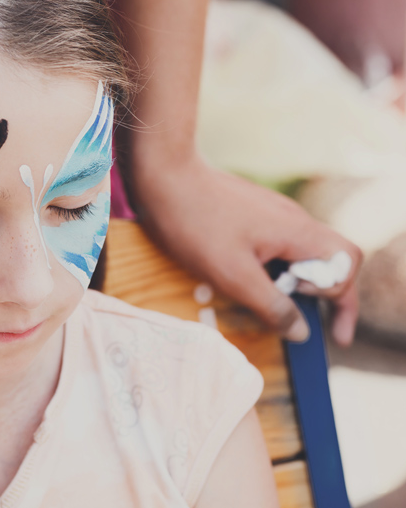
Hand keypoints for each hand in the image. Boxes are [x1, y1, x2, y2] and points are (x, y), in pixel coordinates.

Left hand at [132, 156, 361, 344]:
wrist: (162, 176)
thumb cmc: (195, 225)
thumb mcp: (233, 276)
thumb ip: (272, 305)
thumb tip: (302, 332)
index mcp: (298, 231)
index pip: (345, 264)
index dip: (342, 299)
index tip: (325, 329)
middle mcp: (292, 218)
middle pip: (329, 258)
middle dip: (321, 294)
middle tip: (296, 320)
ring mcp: (271, 213)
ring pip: (300, 253)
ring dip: (291, 283)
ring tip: (262, 302)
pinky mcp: (250, 211)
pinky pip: (276, 244)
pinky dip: (271, 268)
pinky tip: (242, 278)